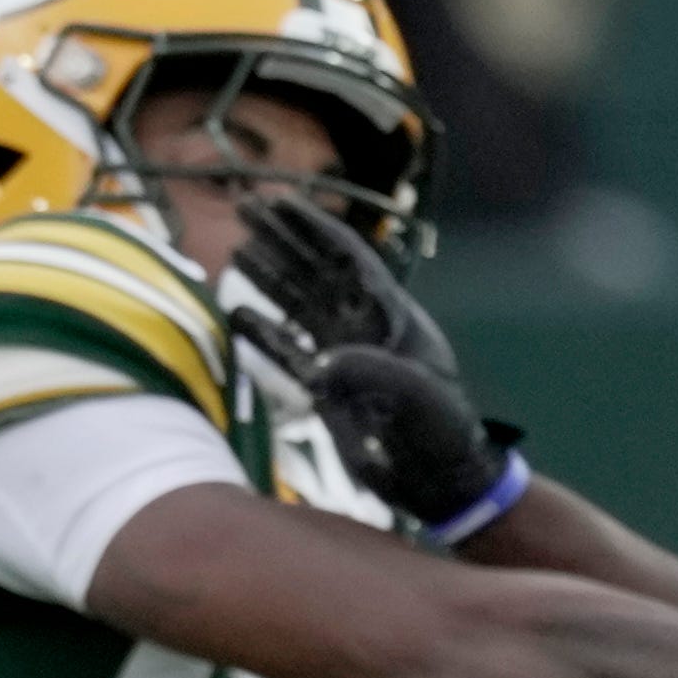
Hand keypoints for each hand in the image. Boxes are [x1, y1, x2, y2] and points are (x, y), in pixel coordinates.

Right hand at [226, 192, 522, 539]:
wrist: (442, 477)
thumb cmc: (442, 430)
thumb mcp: (418, 395)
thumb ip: (374, 373)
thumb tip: (320, 362)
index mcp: (389, 313)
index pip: (346, 257)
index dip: (312, 227)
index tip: (279, 200)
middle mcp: (362, 326)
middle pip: (315, 270)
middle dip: (283, 239)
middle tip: (245, 208)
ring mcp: (342, 354)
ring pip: (298, 304)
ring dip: (268, 278)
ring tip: (235, 252)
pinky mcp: (326, 387)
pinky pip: (287, 351)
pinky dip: (263, 334)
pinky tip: (237, 316)